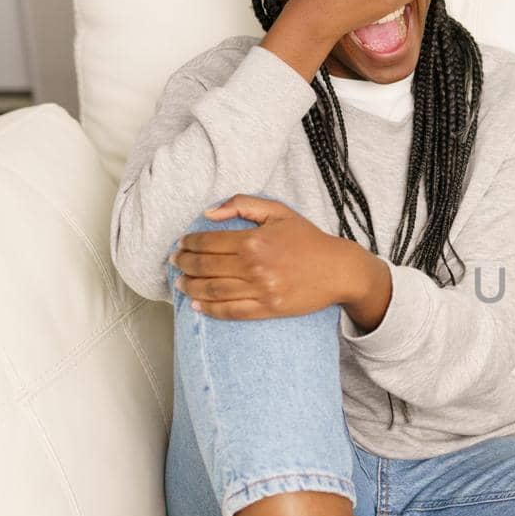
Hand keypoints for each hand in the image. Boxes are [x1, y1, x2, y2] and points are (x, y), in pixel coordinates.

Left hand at [172, 195, 364, 320]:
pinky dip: (209, 309)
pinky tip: (197, 305)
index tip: (181, 244)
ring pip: (212, 290)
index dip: (188, 243)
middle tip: (175, 262)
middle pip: (205, 267)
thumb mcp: (279, 212)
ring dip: (190, 286)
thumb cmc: (309, 239)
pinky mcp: (268, 308)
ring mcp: (261, 290)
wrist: (339, 270)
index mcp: (254, 240)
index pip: (208, 242)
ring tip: (180, 283)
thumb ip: (242, 204)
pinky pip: (231, 311)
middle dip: (183, 264)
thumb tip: (209, 213)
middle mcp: (255, 266)